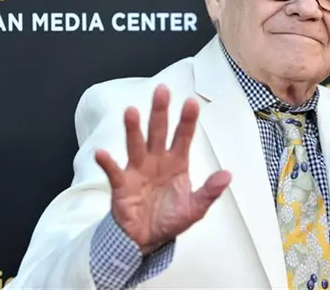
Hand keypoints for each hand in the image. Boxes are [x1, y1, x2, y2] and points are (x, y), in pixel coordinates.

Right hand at [95, 85, 231, 254]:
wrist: (146, 238)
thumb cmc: (170, 219)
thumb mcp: (195, 208)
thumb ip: (210, 191)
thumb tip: (227, 175)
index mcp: (177, 163)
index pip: (183, 136)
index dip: (188, 120)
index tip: (192, 102)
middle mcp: (157, 160)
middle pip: (158, 131)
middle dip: (160, 111)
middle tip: (162, 91)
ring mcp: (138, 170)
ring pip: (136, 145)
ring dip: (133, 129)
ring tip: (132, 112)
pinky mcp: (122, 185)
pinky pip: (114, 172)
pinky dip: (107, 163)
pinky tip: (102, 153)